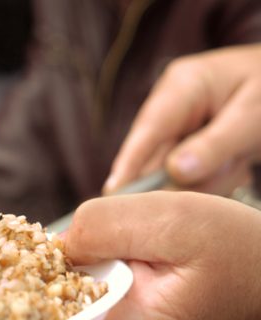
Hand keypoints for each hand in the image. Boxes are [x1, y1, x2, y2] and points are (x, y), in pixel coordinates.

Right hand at [104, 45, 260, 195]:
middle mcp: (171, 107)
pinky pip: (187, 179)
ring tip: (239, 163)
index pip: (147, 130)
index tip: (113, 193)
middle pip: (154, 159)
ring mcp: (178, 129)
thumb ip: (215, 146)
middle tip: (222, 176)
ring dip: (207, 181)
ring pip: (171, 175)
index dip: (128, 163)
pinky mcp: (187, 148)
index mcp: (182, 85)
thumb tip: (174, 173)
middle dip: (184, 180)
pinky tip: (236, 165)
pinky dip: (213, 181)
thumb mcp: (252, 116)